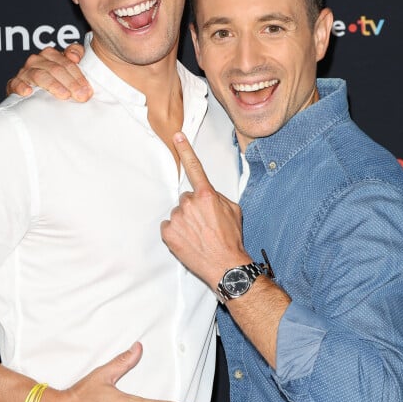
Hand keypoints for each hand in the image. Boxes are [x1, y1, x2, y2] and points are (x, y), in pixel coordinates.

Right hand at [5, 43, 91, 101]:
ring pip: (40, 75)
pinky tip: (28, 92)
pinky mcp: (14, 84)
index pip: (67, 63)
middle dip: (71, 83)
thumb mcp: (69, 67)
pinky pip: (16, 83)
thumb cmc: (55, 80)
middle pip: (56, 69)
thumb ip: (76, 53)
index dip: (79, 76)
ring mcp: (25, 72)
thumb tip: (74, 57)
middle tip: (81, 96)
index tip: (87, 90)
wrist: (32, 93)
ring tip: (64, 95)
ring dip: (53, 85)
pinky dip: (21, 86)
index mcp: (51, 54)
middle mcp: (37, 60)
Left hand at [161, 132, 249, 290]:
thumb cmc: (231, 239)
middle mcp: (190, 204)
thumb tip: (207, 195)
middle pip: (186, 199)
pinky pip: (169, 226)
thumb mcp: (234, 211)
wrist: (225, 266)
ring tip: (198, 235)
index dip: (186, 150)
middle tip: (205, 224)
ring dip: (185, 222)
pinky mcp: (169, 233)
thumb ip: (217, 197)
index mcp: (207, 196)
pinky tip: (189, 241)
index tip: (177, 136)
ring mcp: (178, 218)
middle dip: (193, 209)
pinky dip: (177, 233)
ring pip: (178, 213)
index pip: (195, 168)